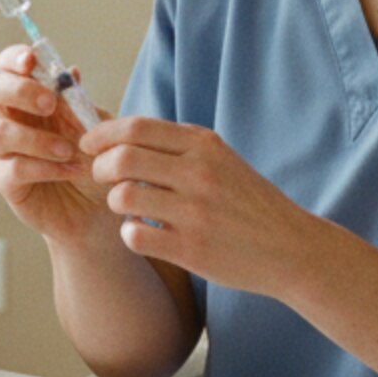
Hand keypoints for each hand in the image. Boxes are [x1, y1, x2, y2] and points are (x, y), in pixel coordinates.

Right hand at [0, 44, 113, 245]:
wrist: (99, 209)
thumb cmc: (94, 161)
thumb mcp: (97, 127)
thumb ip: (81, 103)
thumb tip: (71, 72)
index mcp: (32, 98)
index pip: (9, 67)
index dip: (14, 58)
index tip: (32, 60)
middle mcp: (12, 119)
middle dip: (18, 90)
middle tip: (49, 104)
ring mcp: (5, 152)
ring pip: (0, 133)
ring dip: (37, 139)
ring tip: (69, 151)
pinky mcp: (7, 182)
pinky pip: (15, 168)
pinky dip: (45, 167)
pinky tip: (71, 170)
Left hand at [79, 115, 312, 293]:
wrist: (289, 247)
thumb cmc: (246, 201)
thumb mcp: (219, 159)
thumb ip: (175, 147)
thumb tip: (116, 134)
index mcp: (204, 145)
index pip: (137, 127)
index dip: (103, 134)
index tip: (88, 144)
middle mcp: (199, 174)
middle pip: (122, 158)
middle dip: (100, 167)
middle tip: (102, 177)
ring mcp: (195, 213)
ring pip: (122, 197)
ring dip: (115, 202)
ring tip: (129, 207)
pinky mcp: (191, 249)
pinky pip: (135, 235)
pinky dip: (130, 234)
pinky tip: (144, 233)